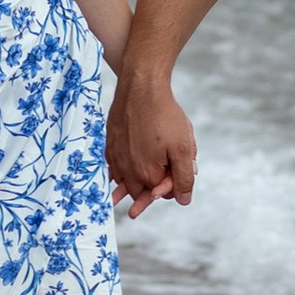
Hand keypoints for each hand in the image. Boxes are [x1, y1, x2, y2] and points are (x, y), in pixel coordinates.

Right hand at [106, 56, 198, 213]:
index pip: (159, 193)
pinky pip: (113, 166)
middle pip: (138, 190)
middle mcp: (127, 170)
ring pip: (123, 179)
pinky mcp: (110, 144)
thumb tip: (183, 200)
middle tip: (140, 207)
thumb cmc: (164, 116)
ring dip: (125, 188)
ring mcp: (116, 157)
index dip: (171, 185)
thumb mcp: (183, 148)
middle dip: (147, 191)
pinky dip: (116, 172)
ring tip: (116, 201)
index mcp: (146, 174)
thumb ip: (184, 177)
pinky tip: (115, 176)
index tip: (178, 172)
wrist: (141, 87)